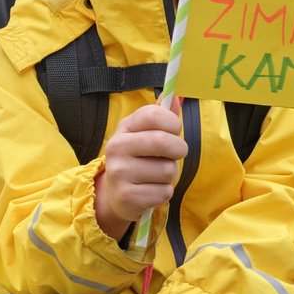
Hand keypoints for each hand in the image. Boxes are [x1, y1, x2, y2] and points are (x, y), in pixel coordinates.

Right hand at [93, 103, 186, 239]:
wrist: (115, 194)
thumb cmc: (138, 159)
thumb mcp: (145, 134)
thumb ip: (162, 116)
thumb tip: (178, 97)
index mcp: (124, 127)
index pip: (153, 114)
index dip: (173, 122)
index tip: (174, 131)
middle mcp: (117, 147)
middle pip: (162, 141)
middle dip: (179, 150)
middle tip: (174, 155)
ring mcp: (119, 172)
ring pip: (167, 170)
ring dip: (170, 175)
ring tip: (157, 175)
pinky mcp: (127, 196)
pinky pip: (163, 192)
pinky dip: (163, 193)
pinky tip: (151, 190)